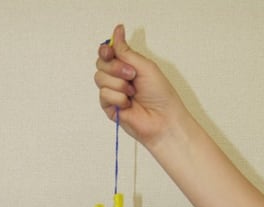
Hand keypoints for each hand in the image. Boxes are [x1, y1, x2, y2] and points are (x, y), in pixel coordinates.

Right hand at [94, 24, 189, 150]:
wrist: (163, 119)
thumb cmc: (160, 94)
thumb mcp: (144, 66)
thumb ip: (126, 51)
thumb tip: (117, 30)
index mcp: (126, 66)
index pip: (107, 53)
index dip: (106, 51)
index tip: (110, 52)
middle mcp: (118, 78)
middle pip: (100, 64)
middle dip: (115, 67)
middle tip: (132, 75)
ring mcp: (112, 93)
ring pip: (100, 78)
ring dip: (119, 84)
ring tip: (133, 92)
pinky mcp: (109, 108)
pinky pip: (104, 95)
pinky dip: (118, 98)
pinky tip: (128, 104)